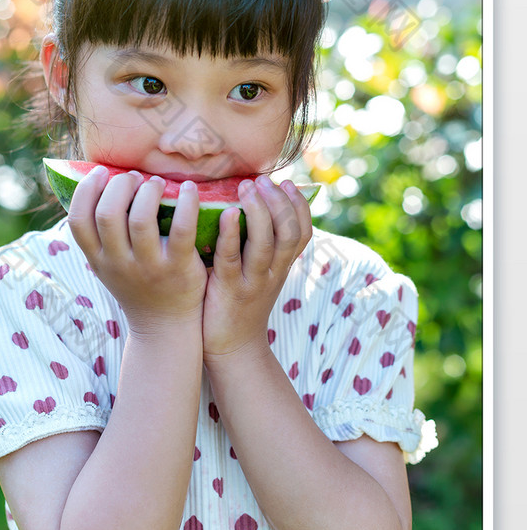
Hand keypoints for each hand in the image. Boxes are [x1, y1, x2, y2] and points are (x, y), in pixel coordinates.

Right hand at [67, 167, 207, 334]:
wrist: (165, 326)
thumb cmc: (137, 283)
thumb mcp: (108, 266)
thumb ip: (100, 235)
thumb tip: (100, 183)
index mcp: (98, 260)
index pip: (78, 221)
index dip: (86, 190)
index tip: (102, 172)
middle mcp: (119, 263)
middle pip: (108, 214)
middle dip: (120, 186)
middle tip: (134, 177)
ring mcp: (149, 267)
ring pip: (142, 219)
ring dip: (148, 191)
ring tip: (155, 183)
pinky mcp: (179, 268)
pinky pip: (183, 228)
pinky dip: (186, 202)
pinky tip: (188, 188)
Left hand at [202, 176, 311, 362]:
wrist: (231, 349)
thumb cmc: (239, 302)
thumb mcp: (258, 272)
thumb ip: (258, 243)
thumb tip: (249, 202)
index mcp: (281, 266)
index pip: (303, 232)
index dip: (300, 205)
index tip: (287, 182)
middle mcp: (273, 272)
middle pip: (289, 233)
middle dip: (279, 202)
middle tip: (263, 180)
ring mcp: (252, 281)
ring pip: (266, 242)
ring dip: (258, 211)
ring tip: (247, 188)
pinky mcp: (228, 289)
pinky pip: (232, 257)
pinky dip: (231, 232)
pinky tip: (226, 212)